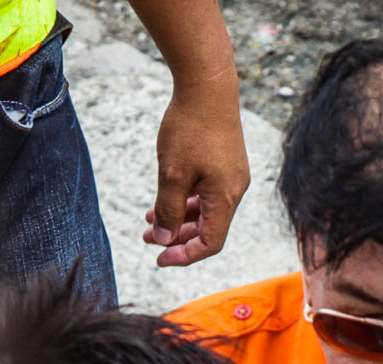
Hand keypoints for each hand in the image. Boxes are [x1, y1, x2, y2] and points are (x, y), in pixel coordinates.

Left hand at [142, 77, 248, 266]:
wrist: (209, 85)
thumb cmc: (190, 128)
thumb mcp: (172, 173)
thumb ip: (168, 210)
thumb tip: (163, 239)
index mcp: (226, 198)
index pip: (210, 243)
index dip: (184, 256)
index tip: (159, 259)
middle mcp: (234, 190)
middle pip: (208, 229)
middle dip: (177, 237)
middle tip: (148, 238)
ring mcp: (232, 176)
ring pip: (206, 209)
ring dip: (178, 217)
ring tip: (150, 218)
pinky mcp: (226, 162)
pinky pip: (208, 192)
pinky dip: (187, 200)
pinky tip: (166, 195)